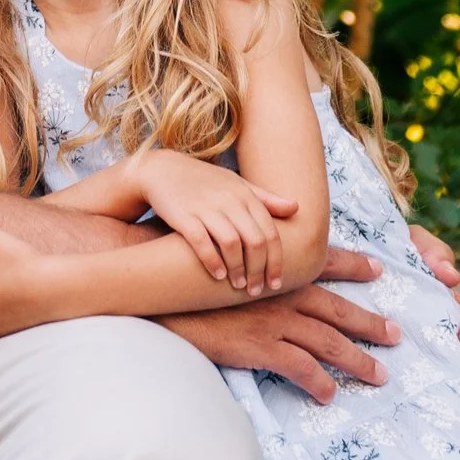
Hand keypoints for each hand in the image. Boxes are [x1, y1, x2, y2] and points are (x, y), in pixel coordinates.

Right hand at [133, 150, 299, 295]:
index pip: (270, 233)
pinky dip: (212, 261)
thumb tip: (296, 207)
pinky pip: (202, 242)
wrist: (163, 169)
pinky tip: (218, 275)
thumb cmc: (204, 181)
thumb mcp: (237, 185)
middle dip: (259, 271)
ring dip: (238, 269)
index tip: (276, 282)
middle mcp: (229, 201)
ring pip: (232, 244)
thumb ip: (265, 199)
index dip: (276, 261)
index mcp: (245, 195)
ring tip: (238, 286)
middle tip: (256, 290)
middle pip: (255, 241)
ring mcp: (206, 207)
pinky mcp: (184, 215)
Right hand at [159, 248, 399, 402]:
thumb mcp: (224, 257)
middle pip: (336, 309)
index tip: (377, 269)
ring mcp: (274, 320)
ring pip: (328, 342)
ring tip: (378, 374)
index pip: (323, 263)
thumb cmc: (188, 275)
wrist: (163, 294)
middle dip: (369, 322)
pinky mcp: (261, 346)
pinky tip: (329, 394)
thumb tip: (255, 260)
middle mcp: (283, 293)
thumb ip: (247, 259)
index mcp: (276, 270)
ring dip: (357, 359)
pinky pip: (300, 367)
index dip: (352, 266)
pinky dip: (319, 381)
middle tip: (395, 335)